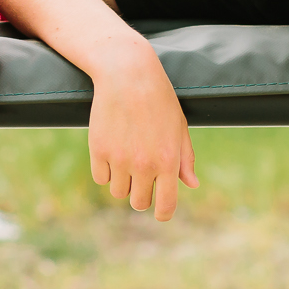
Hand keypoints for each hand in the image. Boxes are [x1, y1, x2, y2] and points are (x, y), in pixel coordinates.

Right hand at [88, 43, 197, 219]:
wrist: (128, 74)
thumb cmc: (159, 99)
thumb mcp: (179, 127)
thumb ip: (185, 159)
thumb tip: (191, 185)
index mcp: (168, 161)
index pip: (165, 205)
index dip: (163, 213)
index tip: (160, 212)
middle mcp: (144, 165)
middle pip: (138, 203)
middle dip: (140, 194)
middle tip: (141, 177)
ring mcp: (120, 159)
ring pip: (118, 191)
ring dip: (122, 181)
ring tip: (126, 157)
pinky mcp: (98, 151)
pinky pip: (100, 178)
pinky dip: (105, 170)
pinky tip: (112, 150)